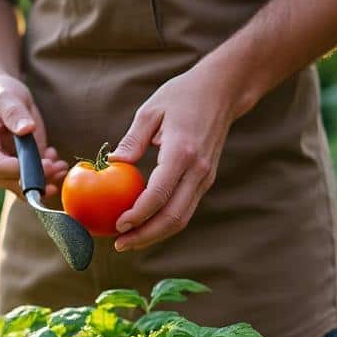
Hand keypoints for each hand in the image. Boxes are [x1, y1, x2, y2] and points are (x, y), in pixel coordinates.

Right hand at [0, 75, 68, 196]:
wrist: (6, 96)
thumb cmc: (0, 93)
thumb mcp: (5, 96)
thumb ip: (13, 112)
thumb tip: (26, 129)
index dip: (21, 170)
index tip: (45, 163)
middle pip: (11, 184)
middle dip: (36, 180)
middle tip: (57, 168)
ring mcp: (7, 170)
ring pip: (25, 187)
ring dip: (46, 182)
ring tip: (61, 166)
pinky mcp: (23, 168)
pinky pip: (35, 181)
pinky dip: (49, 175)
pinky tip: (57, 159)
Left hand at [109, 63, 240, 250]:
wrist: (222, 91)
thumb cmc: (182, 96)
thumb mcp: (151, 111)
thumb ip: (132, 140)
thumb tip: (113, 163)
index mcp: (182, 152)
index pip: (159, 194)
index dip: (138, 214)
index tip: (118, 225)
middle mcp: (198, 170)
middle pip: (173, 216)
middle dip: (145, 235)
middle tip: (119, 244)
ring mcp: (205, 177)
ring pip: (181, 218)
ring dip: (155, 234)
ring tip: (128, 241)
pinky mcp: (206, 180)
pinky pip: (185, 209)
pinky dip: (164, 223)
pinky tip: (144, 226)